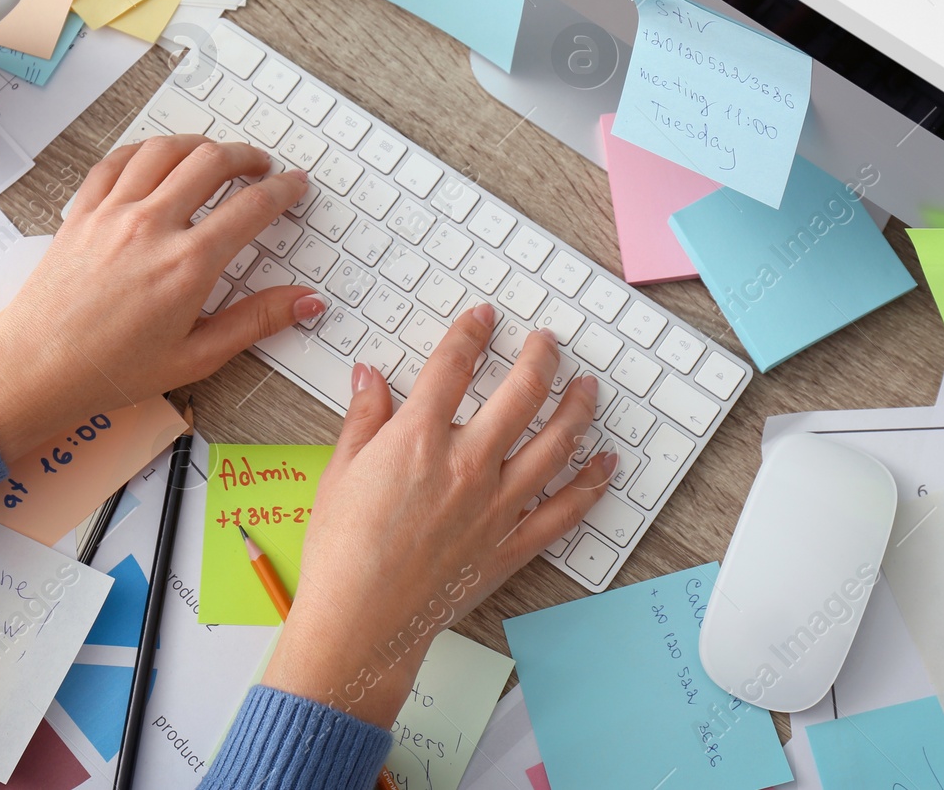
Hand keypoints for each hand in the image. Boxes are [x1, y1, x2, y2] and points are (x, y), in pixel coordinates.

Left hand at [0, 136, 325, 460]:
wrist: (36, 369)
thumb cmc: (110, 371)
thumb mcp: (197, 356)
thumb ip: (256, 321)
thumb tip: (303, 302)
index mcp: (187, 265)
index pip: (251, 208)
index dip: (282, 191)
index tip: (293, 186)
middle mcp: (151, 228)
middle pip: (212, 162)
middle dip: (246, 157)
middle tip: (260, 166)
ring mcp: (113, 214)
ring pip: (165, 150)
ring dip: (199, 144)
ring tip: (214, 154)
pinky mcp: (82, 213)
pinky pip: (116, 161)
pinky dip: (144, 150)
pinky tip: (155, 157)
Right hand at [261, 303, 615, 726]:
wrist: (361, 624)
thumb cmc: (341, 555)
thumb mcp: (339, 472)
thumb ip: (362, 418)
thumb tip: (369, 377)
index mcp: (417, 440)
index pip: (453, 366)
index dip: (471, 333)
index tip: (483, 318)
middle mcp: (467, 465)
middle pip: (521, 394)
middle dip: (540, 358)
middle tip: (547, 342)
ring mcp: (496, 506)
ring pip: (556, 444)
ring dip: (577, 409)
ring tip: (587, 388)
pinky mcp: (510, 545)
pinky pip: (563, 510)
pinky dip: (590, 484)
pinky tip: (604, 464)